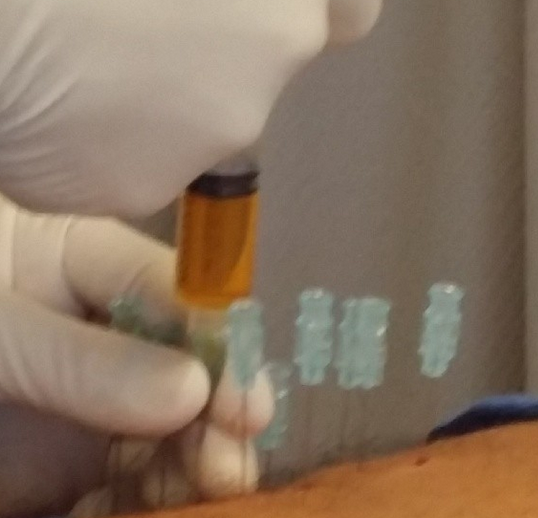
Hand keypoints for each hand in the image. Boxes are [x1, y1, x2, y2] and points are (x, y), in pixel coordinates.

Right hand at [0, 0, 380, 217]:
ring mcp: (222, 126)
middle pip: (268, 61)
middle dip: (223, 43)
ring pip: (207, 118)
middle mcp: (280, 45)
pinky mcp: (153, 185)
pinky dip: (114, 142)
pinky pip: (146, 162)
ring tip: (85, 55)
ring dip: (165, 96)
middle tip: (136, 8)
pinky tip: (63, 105)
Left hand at [0, 194, 272, 516]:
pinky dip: (150, 494)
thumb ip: (82, 358)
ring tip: (214, 484)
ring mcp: (91, 392)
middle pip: (182, 361)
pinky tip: (161, 507)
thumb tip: (190, 388)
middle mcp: (104, 327)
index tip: (245, 397)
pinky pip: (127, 474)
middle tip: (233, 454)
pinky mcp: (72, 453)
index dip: (217, 341)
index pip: (173, 293)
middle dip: (214, 407)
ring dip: (193, 456)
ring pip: (165, 422)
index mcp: (88, 263)